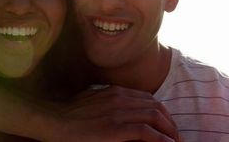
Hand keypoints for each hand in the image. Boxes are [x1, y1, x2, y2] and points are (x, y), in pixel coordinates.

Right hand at [50, 85, 180, 141]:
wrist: (54, 121)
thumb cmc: (70, 114)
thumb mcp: (92, 101)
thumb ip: (109, 102)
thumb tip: (120, 110)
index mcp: (115, 92)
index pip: (148, 98)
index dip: (161, 111)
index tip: (166, 123)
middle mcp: (120, 98)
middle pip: (155, 105)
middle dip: (169, 121)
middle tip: (175, 135)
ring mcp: (118, 112)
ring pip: (155, 116)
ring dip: (169, 130)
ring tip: (175, 141)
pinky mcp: (115, 129)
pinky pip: (146, 131)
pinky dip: (160, 138)